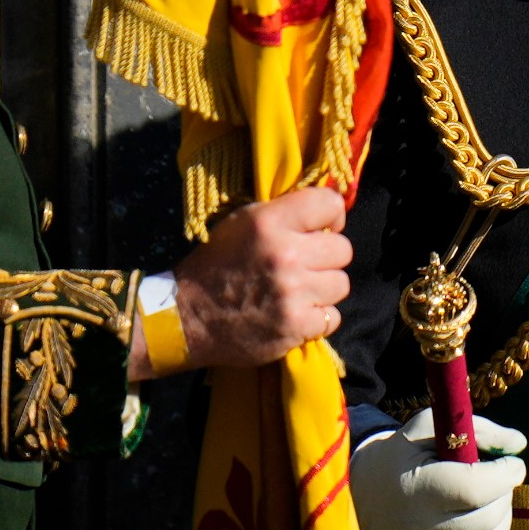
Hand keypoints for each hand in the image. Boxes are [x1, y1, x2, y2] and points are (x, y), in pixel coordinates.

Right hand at [138, 186, 352, 376]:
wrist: (186, 317)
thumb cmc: (216, 265)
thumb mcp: (242, 222)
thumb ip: (284, 213)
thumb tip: (328, 211)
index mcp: (270, 222)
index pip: (330, 203)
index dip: (331, 216)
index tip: (321, 228)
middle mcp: (285, 254)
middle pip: (343, 249)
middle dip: (326, 257)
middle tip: (305, 265)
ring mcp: (293, 292)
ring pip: (341, 284)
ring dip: (323, 289)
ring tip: (298, 291)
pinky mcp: (296, 325)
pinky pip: (333, 316)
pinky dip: (317, 318)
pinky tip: (295, 314)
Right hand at [350, 408, 527, 529]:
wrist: (365, 498)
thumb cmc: (404, 456)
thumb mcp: (431, 428)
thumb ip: (479, 430)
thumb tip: (519, 444)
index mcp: (417, 487)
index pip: (477, 488)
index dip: (505, 474)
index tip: (512, 463)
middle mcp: (419, 528)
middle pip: (488, 516)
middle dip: (504, 493)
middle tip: (498, 479)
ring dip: (502, 516)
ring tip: (491, 499)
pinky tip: (486, 522)